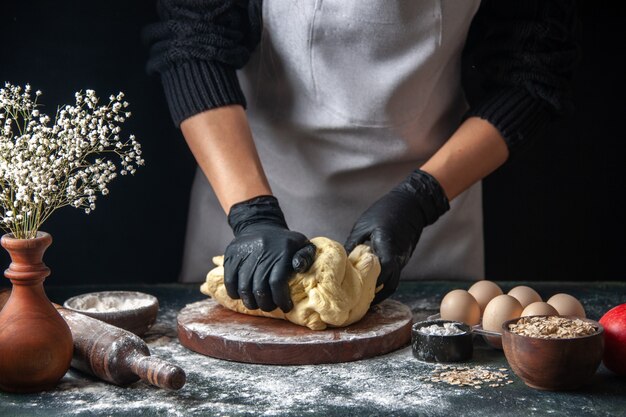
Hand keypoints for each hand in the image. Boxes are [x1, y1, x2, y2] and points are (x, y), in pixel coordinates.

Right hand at [224, 195, 315, 312]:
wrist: (259, 224)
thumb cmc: (284, 241)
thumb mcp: (301, 243)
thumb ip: (306, 256)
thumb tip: (299, 267)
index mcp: (282, 250)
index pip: (277, 281)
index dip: (281, 299)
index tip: (286, 307)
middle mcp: (262, 250)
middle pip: (259, 288)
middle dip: (266, 304)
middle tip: (270, 307)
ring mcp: (244, 252)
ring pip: (243, 287)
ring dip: (250, 302)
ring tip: (257, 304)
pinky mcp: (231, 255)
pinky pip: (230, 280)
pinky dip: (235, 293)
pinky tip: (243, 296)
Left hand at [345, 170, 449, 303]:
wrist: (412, 205)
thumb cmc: (386, 210)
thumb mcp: (363, 225)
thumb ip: (353, 243)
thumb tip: (340, 260)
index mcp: (388, 249)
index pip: (381, 274)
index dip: (368, 286)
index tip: (353, 294)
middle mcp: (398, 259)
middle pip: (388, 285)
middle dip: (373, 295)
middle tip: (355, 303)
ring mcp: (402, 261)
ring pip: (391, 283)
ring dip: (379, 292)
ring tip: (361, 299)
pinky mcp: (401, 259)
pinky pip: (393, 276)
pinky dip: (382, 284)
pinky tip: (369, 285)